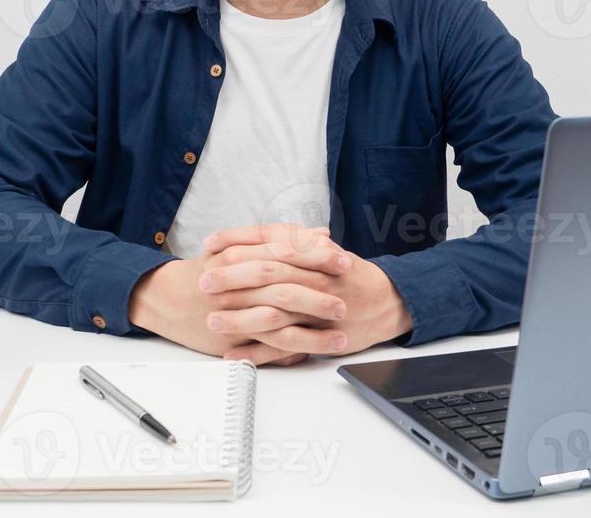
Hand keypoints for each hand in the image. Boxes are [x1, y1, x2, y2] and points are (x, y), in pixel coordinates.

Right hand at [127, 226, 350, 364]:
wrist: (170, 298)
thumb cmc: (212, 271)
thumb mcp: (243, 248)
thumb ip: (284, 240)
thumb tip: (322, 234)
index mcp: (243, 252)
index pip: (285, 250)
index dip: (316, 256)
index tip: (342, 260)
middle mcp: (238, 278)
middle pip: (285, 279)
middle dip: (320, 285)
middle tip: (348, 290)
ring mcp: (236, 307)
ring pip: (281, 312)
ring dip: (314, 318)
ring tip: (343, 323)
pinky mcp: (236, 333)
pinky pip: (272, 341)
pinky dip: (300, 344)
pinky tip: (322, 347)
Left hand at [201, 224, 414, 362]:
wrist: (387, 302)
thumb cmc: (347, 276)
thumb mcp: (322, 250)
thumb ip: (292, 241)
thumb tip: (256, 236)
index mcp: (312, 252)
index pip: (269, 239)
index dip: (237, 239)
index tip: (210, 244)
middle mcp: (314, 277)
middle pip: (267, 273)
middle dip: (231, 277)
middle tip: (203, 280)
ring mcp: (316, 309)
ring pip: (273, 312)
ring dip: (239, 317)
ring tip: (212, 320)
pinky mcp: (319, 337)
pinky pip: (284, 347)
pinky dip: (257, 352)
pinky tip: (233, 354)